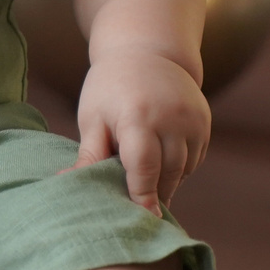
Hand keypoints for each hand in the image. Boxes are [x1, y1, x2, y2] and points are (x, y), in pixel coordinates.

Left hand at [72, 50, 209, 212]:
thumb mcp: (93, 117)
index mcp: (138, 116)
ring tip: (144, 180)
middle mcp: (172, 118)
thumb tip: (64, 183)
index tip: (144, 221)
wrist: (148, 49)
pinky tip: (160, 160)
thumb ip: (89, 155)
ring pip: (182, 170)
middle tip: (135, 209)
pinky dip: (178, 168)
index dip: (142, 196)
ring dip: (166, 182)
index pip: (143, 166)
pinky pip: (193, 160)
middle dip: (152, 193)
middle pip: (166, 174)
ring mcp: (193, 120)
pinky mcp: (205, 123)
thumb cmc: (110, 87)